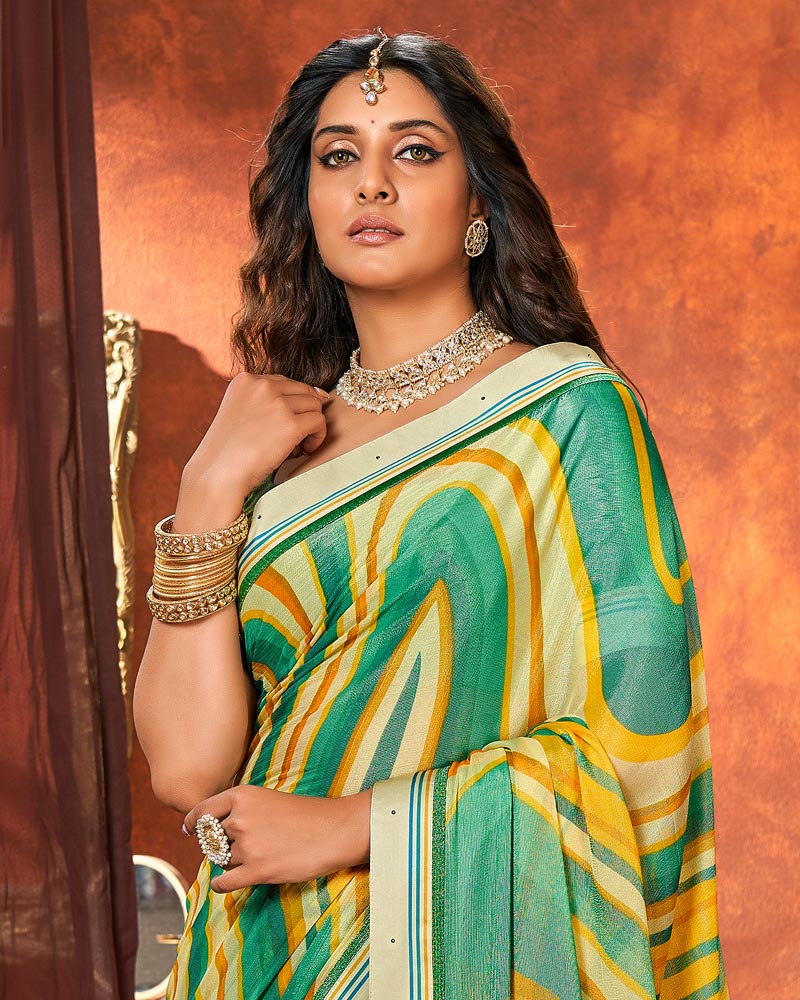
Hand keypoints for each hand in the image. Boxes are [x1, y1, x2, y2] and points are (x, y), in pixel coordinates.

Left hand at [182, 784, 371, 892]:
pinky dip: (222, 884)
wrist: (336, 831)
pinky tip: (229, 883)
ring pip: (220, 861)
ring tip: (256, 857)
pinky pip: (223, 882)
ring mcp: (247, 845)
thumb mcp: (268, 800)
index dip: (192, 823)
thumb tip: (207, 829)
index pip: (201, 811)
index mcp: (242, 795)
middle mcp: (240, 818)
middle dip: (220, 845)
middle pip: (211, 839)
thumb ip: (240, 810)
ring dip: (230, 863)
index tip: (188, 830)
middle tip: (241, 847)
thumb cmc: (306, 815)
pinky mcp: (257, 870)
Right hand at [183, 373, 330, 501]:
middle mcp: (262, 385)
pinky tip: (305, 450)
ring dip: (312, 425)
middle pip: (304, 391)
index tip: (286, 425)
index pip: (284, 383)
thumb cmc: (229, 452)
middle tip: (295, 437)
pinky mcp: (290, 424)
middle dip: (304, 414)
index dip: (292, 405)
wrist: (218, 474)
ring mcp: (277, 403)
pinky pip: (319, 422)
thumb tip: (316, 394)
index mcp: (246, 380)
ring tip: (299, 445)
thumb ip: (265, 402)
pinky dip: (318, 437)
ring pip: (314, 405)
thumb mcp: (240, 412)